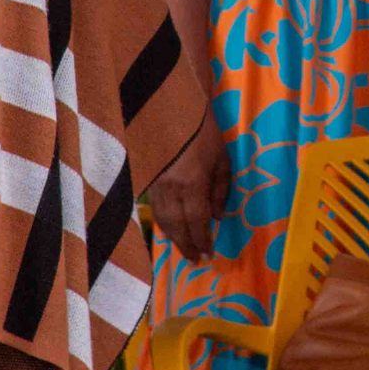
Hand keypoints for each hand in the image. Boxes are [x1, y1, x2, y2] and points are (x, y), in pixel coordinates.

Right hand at [148, 118, 229, 263]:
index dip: (202, 239)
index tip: (208, 253)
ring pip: (162, 219)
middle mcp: (169, 187)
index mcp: (191, 182)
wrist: (173, 109)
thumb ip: (220, 190)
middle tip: (195, 260)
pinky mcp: (146, 179)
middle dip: (187, 245)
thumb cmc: (204, 132)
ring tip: (184, 249)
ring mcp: (154, 183)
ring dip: (173, 238)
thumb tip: (217, 217)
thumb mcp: (222, 159)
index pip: (196, 220)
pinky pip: (155, 208)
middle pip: (176, 226)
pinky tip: (170, 229)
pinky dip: (163, 222)